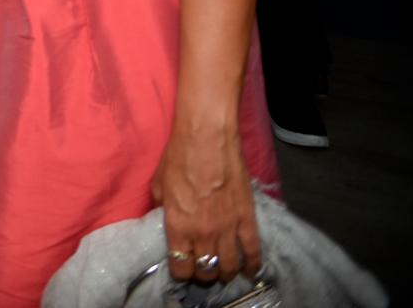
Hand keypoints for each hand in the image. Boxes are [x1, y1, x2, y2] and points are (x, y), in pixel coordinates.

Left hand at [152, 124, 260, 284]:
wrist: (207, 138)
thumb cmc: (178, 157)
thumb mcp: (159, 185)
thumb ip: (163, 208)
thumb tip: (166, 219)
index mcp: (178, 226)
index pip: (181, 266)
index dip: (182, 272)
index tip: (182, 269)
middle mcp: (203, 233)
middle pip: (206, 270)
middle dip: (203, 275)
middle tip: (202, 270)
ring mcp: (228, 228)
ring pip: (229, 265)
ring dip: (225, 273)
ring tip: (223, 272)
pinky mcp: (247, 218)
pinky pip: (253, 250)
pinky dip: (252, 265)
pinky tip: (250, 271)